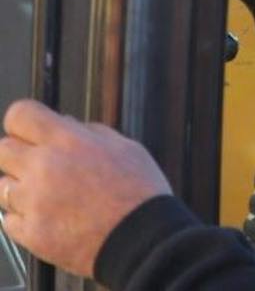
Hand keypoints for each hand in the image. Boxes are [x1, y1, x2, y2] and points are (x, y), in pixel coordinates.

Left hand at [0, 99, 170, 277]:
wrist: (141, 239)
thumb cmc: (139, 193)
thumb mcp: (126, 148)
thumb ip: (90, 132)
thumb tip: (66, 123)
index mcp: (69, 142)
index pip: (20, 115)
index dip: (24, 121)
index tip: (29, 129)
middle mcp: (44, 167)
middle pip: (2, 150)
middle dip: (17, 154)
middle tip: (38, 164)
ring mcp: (33, 202)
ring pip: (2, 187)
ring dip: (20, 188)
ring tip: (49, 196)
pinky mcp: (29, 232)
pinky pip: (8, 220)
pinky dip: (23, 217)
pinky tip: (49, 217)